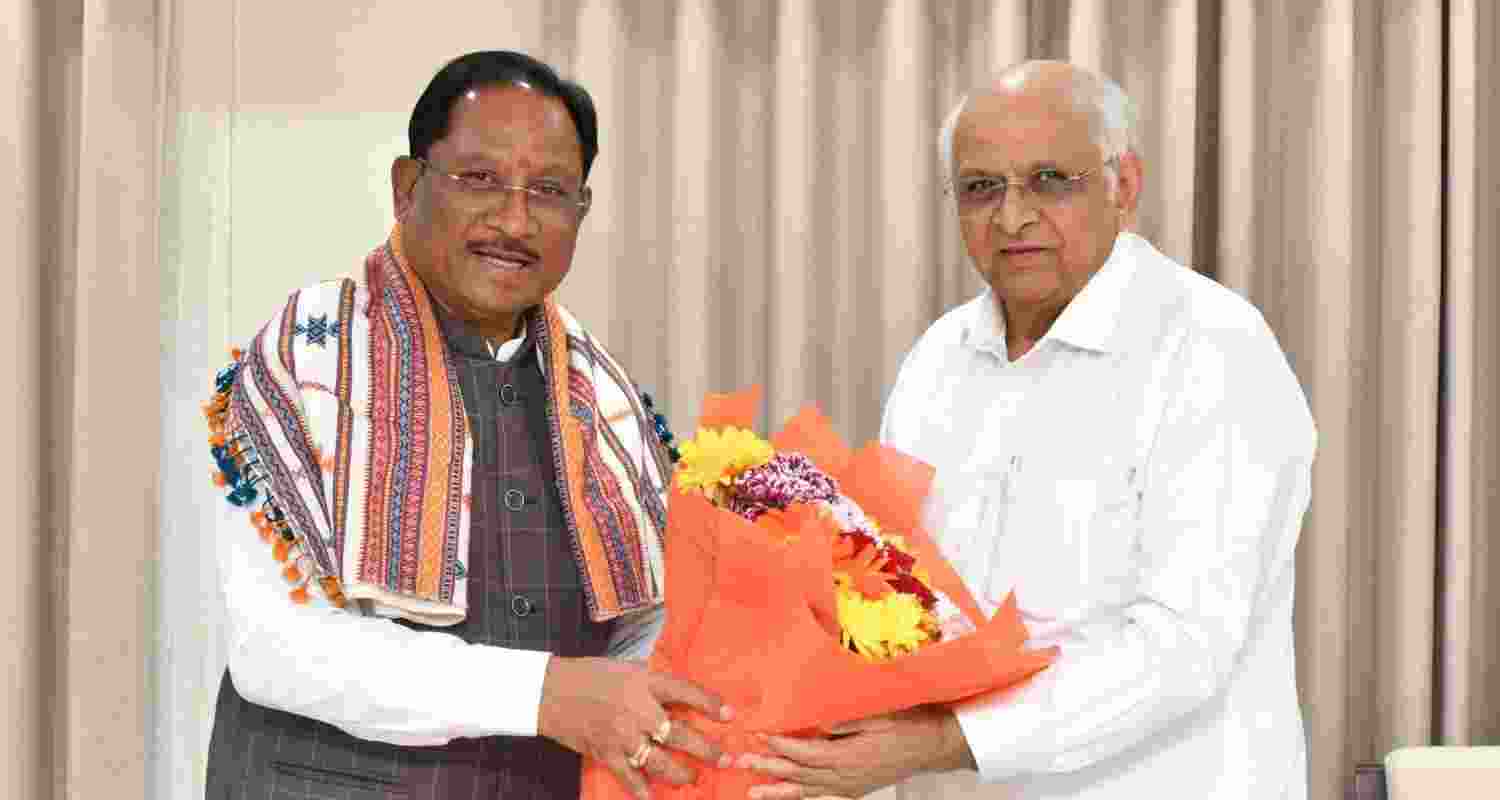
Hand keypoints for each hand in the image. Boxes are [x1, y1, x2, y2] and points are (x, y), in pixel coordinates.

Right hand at [538, 656, 734, 798]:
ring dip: (681, 773)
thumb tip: (681, 697)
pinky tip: (653, 798)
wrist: (549, 691)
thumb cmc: (590, 675)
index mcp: (644, 682)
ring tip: (693, 778)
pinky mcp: (606, 753)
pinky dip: (642, 790)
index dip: (710, 703)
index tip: (729, 715)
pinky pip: (629, 777)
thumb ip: (653, 683)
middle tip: (726, 759)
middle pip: (679, 733)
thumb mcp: (628, 668)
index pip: (685, 692)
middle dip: (707, 749)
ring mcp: (622, 735)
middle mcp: (637, 710)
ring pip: (660, 761)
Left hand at [735, 707, 974, 798]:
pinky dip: (801, 799)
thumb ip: (847, 721)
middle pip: (798, 774)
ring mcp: (848, 787)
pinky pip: (821, 799)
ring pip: (805, 791)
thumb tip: (820, 724)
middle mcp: (843, 776)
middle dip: (768, 768)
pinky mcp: (853, 791)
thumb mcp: (878, 715)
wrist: (929, 746)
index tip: (758, 736)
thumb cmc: (905, 724)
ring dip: (777, 791)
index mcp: (847, 756)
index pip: (804, 752)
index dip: (779, 745)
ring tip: (752, 792)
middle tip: (742, 763)